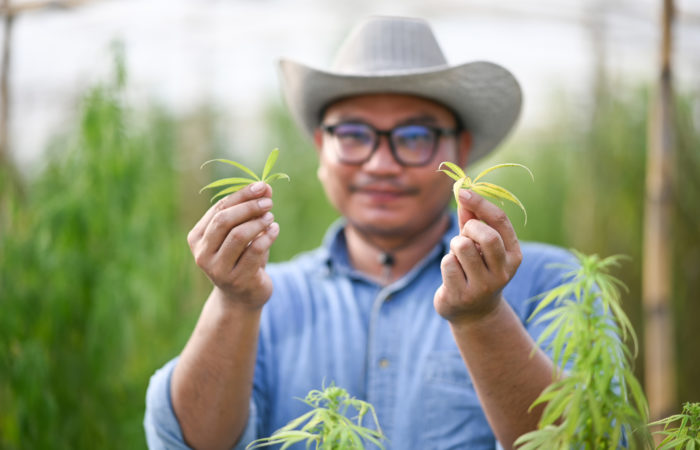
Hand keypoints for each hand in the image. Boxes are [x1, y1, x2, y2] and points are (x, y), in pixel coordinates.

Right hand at [187, 181, 279, 309]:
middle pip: (224, 220)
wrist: (242, 297)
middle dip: (249, 207)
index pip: (219, 209)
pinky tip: (275, 229)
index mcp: (197, 238)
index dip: (241, 195)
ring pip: (239, 236)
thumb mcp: (241, 233)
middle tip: (268, 202)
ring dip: (259, 222)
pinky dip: (268, 236)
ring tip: (271, 217)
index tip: (262, 186)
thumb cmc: (240, 258)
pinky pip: (255, 251)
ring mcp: (218, 269)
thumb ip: (250, 211)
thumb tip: (266, 187)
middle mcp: (202, 254)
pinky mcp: (238, 280)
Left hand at [434, 189, 521, 323]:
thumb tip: (463, 191)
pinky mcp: (462, 296)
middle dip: (469, 229)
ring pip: (462, 247)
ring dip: (454, 246)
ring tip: (458, 257)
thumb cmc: (476, 269)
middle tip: (465, 237)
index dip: (480, 202)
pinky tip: (452, 274)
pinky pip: (447, 263)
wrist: (474, 314)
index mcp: (514, 255)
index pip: (500, 221)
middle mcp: (503, 272)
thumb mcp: (479, 244)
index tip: (463, 191)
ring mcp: (484, 286)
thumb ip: (472, 219)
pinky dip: (446, 262)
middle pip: (485, 235)